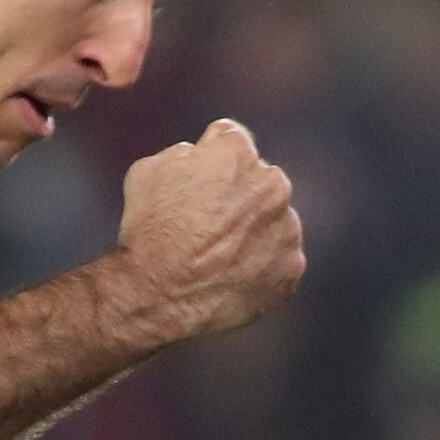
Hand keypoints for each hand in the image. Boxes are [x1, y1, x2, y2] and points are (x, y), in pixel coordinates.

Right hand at [111, 120, 304, 344]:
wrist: (162, 297)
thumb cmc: (152, 234)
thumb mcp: (148, 172)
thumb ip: (183, 153)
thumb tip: (198, 155)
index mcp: (238, 154)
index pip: (231, 142)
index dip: (211, 162)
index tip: (200, 184)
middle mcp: (272, 185)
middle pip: (259, 182)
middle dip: (238, 197)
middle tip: (207, 226)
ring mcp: (287, 228)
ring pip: (273, 221)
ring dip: (253, 231)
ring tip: (218, 255)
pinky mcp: (292, 267)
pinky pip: (279, 260)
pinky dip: (261, 266)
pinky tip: (232, 275)